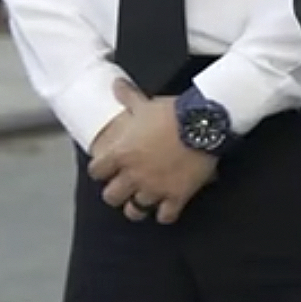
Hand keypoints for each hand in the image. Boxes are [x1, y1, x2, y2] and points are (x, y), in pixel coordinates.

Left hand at [87, 79, 217, 224]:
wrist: (204, 123)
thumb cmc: (172, 113)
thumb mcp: (145, 103)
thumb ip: (128, 97)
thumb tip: (116, 85)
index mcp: (122, 154)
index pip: (97, 171)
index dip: (101, 170)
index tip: (106, 167)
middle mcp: (134, 175)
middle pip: (111, 197)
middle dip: (116, 192)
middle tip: (124, 186)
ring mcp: (155, 188)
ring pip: (135, 210)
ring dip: (137, 207)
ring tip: (141, 201)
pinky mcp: (177, 196)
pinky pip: (166, 216)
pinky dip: (166, 214)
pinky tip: (167, 208)